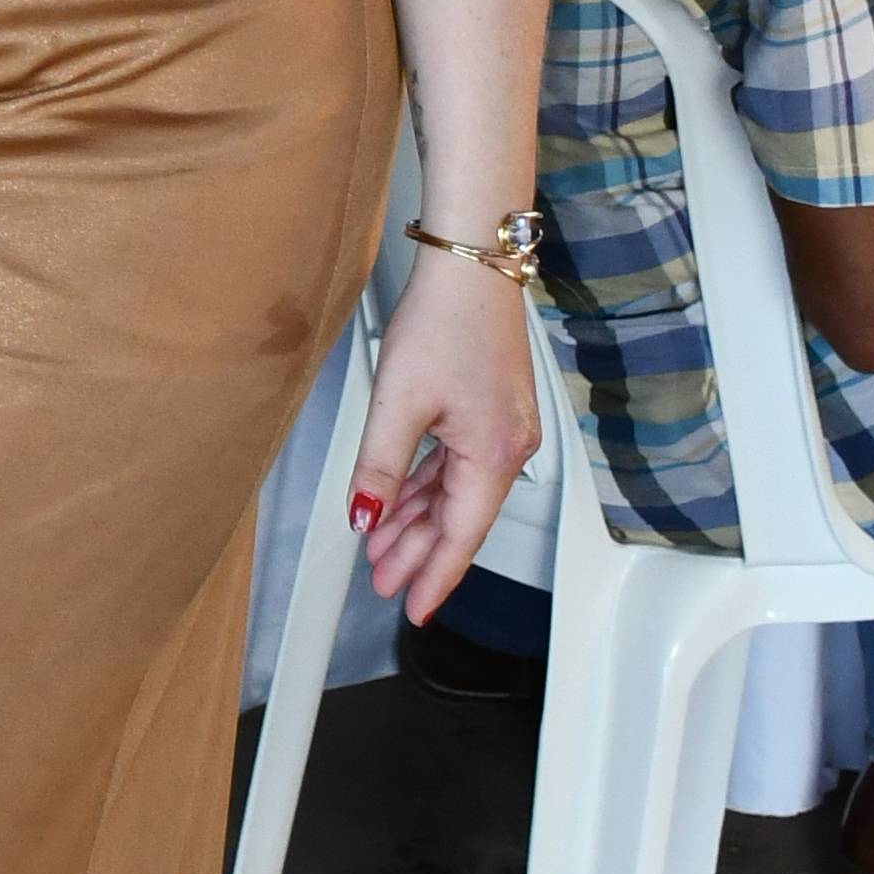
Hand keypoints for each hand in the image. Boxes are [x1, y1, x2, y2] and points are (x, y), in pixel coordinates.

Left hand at [350, 253, 542, 623]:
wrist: (472, 265)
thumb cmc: (448, 321)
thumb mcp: (398, 402)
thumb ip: (381, 468)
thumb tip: (365, 515)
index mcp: (493, 456)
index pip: (461, 537)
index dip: (434, 577)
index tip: (413, 608)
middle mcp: (508, 449)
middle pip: (458, 519)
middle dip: (417, 553)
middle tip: (381, 580)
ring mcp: (502, 430)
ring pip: (455, 493)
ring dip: (418, 520)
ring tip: (380, 545)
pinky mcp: (491, 411)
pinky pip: (458, 466)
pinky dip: (428, 487)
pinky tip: (403, 500)